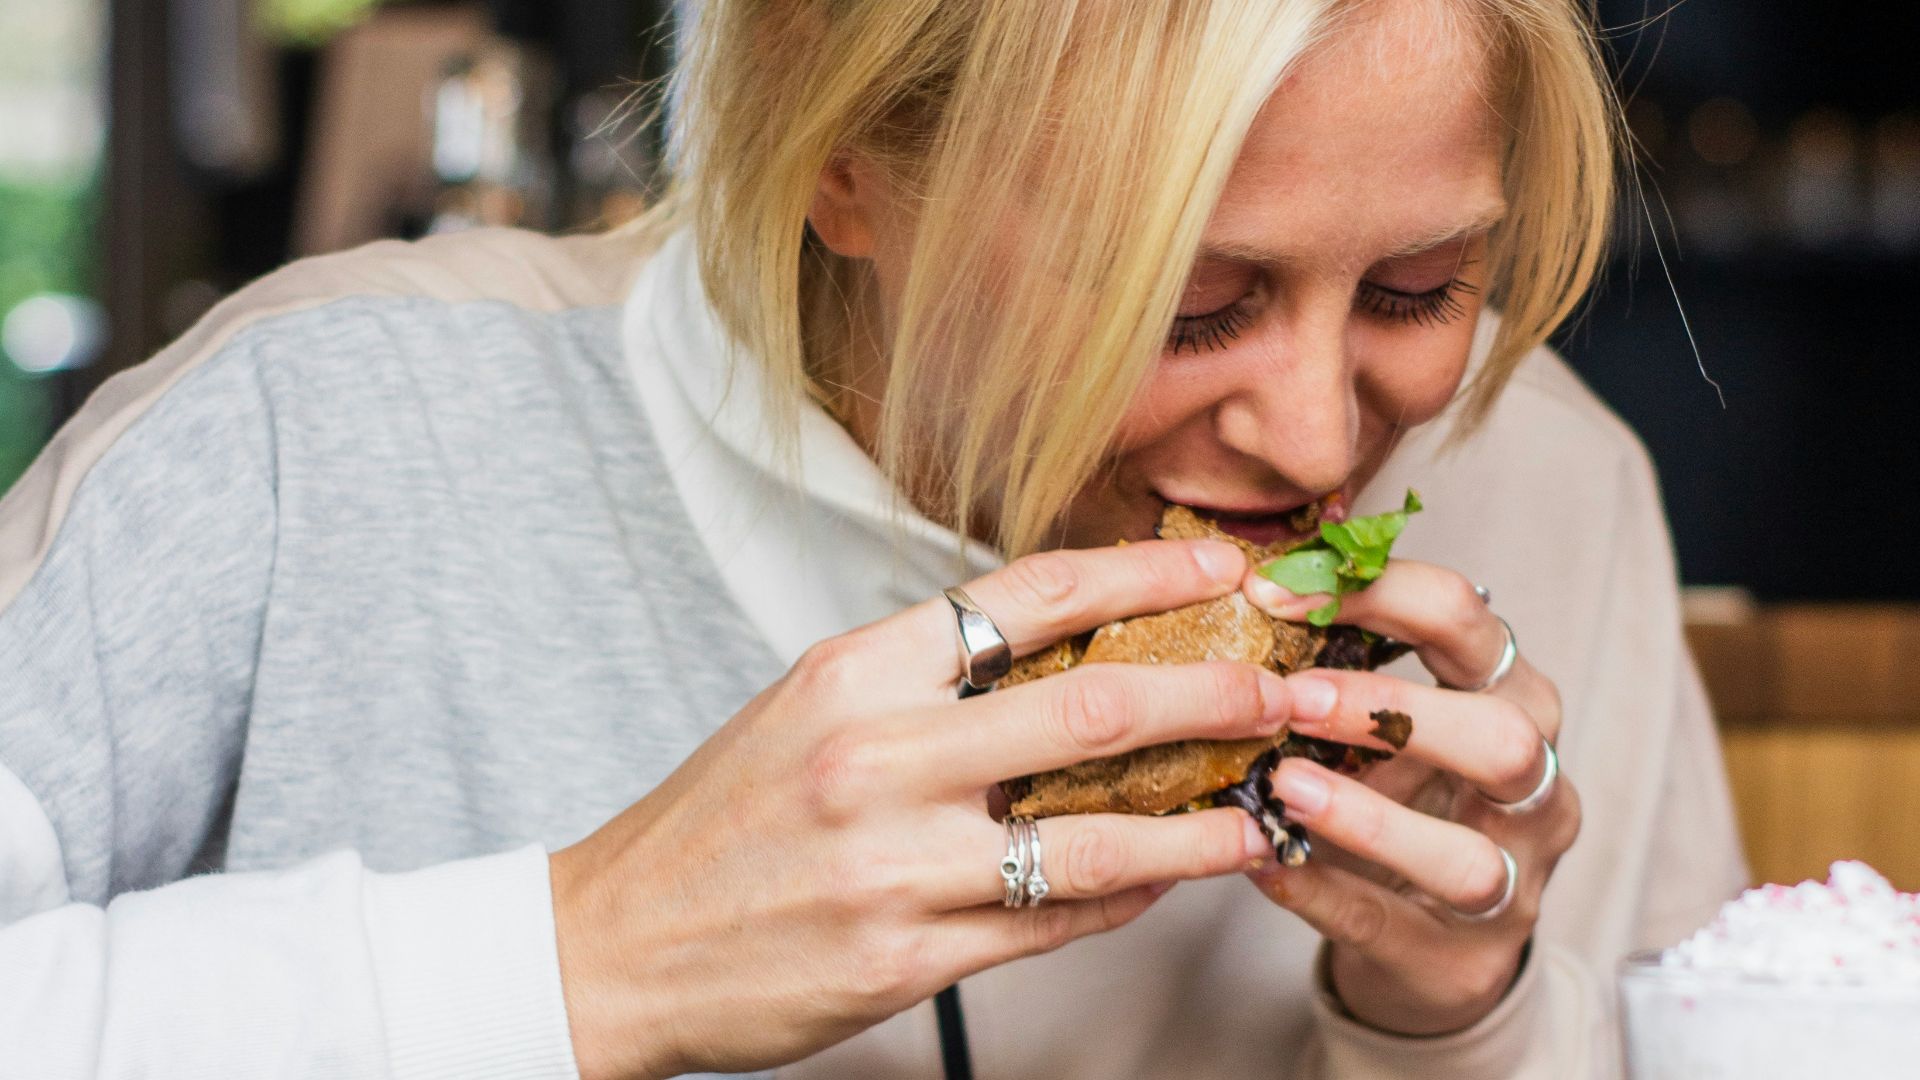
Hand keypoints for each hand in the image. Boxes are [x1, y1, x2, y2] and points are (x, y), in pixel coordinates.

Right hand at [550, 539, 1295, 1079]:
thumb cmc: (721, 819)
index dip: (1146, 572)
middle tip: (1289, 689)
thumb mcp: (809, 709)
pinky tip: (1167, 879)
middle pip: (1094, 706)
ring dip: (1201, 822)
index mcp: (856, 671)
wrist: (617, 942)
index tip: (1223, 564)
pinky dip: (1126, 897)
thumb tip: (1066, 653)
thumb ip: (927, 679)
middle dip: (1217, 692)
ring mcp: (894, 864)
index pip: (1030, 594)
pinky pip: (1052, 922)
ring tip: (1262, 812)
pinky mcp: (904, 959)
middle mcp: (878, 756)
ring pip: (1097, 836)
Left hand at [1242, 561, 1579, 1034]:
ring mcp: (1512, 885)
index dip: (1380, 594)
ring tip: (1283, 785)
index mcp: (1513, 700)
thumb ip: (1338, 665)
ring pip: (1466, 857)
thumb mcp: (1382, 725)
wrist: (1431, 942)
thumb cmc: (1400, 800)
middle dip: (1395, 711)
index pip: (1472, 622)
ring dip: (1367, 818)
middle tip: (1294, 698)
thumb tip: (1248, 585)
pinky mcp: (1461, 962)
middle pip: (1504, 738)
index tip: (1277, 593)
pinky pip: (1390, 926)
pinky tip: (1262, 863)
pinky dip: (1320, 892)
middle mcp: (1534, 790)